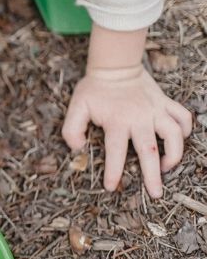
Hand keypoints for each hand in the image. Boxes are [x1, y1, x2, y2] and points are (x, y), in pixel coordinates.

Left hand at [61, 26, 192, 197]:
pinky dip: (186, 130)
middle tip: (156, 194)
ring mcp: (155, 110)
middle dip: (153, 175)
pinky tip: (179, 141)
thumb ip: (72, 130)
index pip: (116, 152)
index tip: (111, 187)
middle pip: (150, 150)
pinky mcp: (165, 103)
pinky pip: (183, 117)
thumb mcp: (76, 108)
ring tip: (167, 167)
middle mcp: (139, 118)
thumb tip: (78, 149)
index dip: (114, 172)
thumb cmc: (94, 89)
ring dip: (174, 154)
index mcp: (117, 121)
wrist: (115, 65)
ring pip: (175, 135)